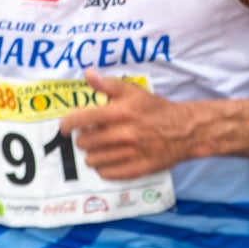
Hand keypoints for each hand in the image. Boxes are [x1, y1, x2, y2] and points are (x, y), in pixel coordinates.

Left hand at [59, 69, 196, 180]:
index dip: (68, 124)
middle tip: (90, 136)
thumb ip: (108, 84)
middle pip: (85, 143)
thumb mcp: (134, 91)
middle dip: (83, 139)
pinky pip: (107, 174)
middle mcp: (124, 134)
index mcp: (121, 112)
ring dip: (91, 155)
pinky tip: (109, 160)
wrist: (184, 130)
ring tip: (99, 149)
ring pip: (93, 160)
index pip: (83, 119)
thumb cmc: (156, 109)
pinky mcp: (137, 169)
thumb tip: (87, 73)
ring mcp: (130, 154)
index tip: (64, 127)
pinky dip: (103, 168)